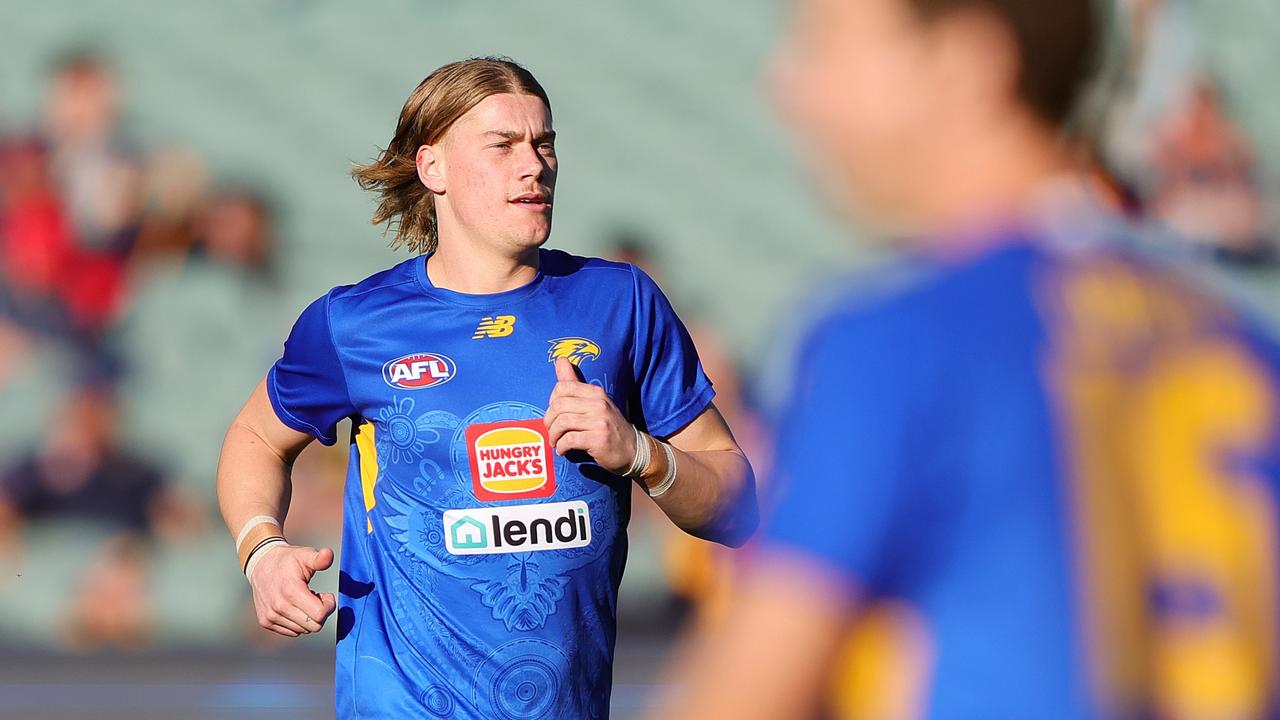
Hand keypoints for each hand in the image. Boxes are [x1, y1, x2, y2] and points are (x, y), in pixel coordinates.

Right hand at [247, 544, 336, 636]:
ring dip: (308, 617)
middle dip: (321, 613)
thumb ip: (319, 558)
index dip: (329, 606)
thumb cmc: (288, 560)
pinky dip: (298, 622)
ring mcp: (270, 616)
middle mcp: (278, 607)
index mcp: (291, 590)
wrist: (261, 564)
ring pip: (303, 630)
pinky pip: (292, 632)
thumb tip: (328, 554)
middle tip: (316, 597)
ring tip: (303, 600)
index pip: (319, 615)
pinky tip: (294, 606)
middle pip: (314, 626)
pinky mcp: (265, 621)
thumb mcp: (305, 555)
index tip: (326, 595)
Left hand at [544, 357, 636, 473]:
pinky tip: (563, 450)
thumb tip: (560, 359)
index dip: (552, 402)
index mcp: (596, 392)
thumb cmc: (609, 426)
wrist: (633, 450)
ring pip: (563, 422)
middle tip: (551, 432)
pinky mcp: (599, 439)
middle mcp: (599, 404)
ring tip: (556, 443)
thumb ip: (575, 383)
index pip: (563, 387)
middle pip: (559, 406)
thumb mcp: (595, 403)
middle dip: (549, 421)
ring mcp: (600, 421)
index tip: (554, 415)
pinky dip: (562, 447)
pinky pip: (570, 440)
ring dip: (554, 436)